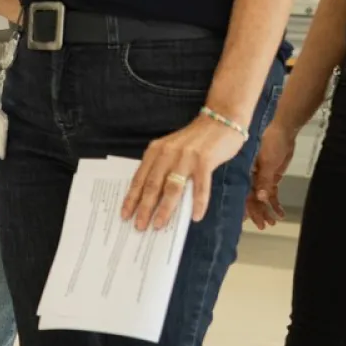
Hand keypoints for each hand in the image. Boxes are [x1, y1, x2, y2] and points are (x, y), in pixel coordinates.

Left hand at [122, 113, 247, 229]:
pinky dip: (198, 203)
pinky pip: (200, 186)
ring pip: (172, 187)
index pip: (140, 178)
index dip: (131, 198)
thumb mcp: (172, 150)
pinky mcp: (205, 160)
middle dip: (144, 207)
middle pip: (152, 185)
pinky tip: (196, 216)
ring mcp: (186, 157)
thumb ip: (163, 168)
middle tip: (139, 226)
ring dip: (165, 208)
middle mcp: (168, 153)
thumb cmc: (195, 140)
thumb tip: (154, 198)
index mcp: (156, 151)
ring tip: (159, 224)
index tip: (125, 214)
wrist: (221, 120)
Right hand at [245, 121, 296, 228]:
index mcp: (243, 171)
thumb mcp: (268, 162)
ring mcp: (259, 177)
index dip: (244, 207)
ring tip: (272, 222)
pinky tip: (280, 213)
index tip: (245, 219)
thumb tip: (261, 198)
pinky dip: (276, 203)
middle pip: (251, 198)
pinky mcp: (270, 177)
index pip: (242, 192)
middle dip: (257, 212)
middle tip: (262, 225)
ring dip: (267, 210)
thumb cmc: (271, 139)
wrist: (283, 128)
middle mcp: (248, 176)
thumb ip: (264, 180)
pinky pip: (272, 193)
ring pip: (261, 198)